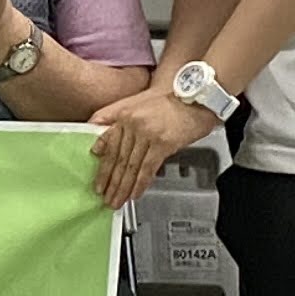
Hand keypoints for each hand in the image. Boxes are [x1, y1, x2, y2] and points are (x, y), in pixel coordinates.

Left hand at [92, 83, 217, 208]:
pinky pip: (148, 167)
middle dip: (111, 182)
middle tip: (105, 198)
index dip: (102, 168)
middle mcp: (133, 123)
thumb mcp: (134, 102)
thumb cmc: (169, 98)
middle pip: (118, 158)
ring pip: (131, 165)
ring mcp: (148, 133)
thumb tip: (98, 145)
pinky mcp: (163, 143)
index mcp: (124, 114)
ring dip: (123, 187)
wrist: (196, 94)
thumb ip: (112, 119)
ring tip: (117, 201)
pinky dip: (140, 183)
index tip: (98, 183)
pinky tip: (135, 194)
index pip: (108, 146)